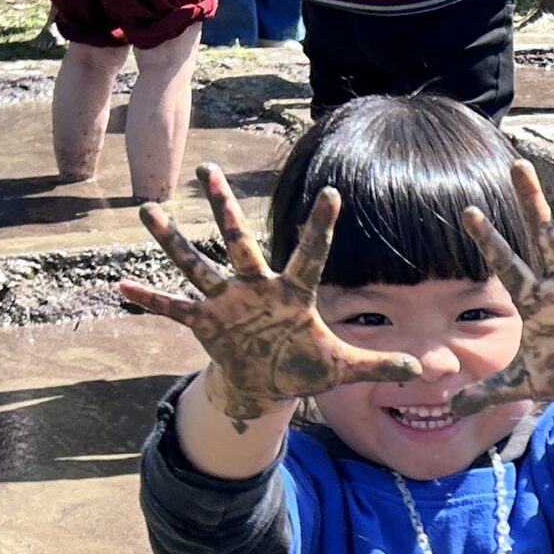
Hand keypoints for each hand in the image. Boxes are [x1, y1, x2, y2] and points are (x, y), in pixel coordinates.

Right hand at [117, 165, 423, 426]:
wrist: (267, 384)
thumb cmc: (305, 367)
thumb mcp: (345, 368)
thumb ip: (382, 365)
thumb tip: (430, 372)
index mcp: (293, 294)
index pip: (311, 254)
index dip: (321, 227)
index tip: (333, 193)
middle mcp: (256, 289)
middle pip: (238, 242)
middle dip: (223, 208)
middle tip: (207, 169)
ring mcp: (227, 303)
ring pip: (197, 264)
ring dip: (172, 241)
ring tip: (149, 209)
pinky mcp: (205, 324)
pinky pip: (173, 310)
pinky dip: (150, 301)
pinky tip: (122, 287)